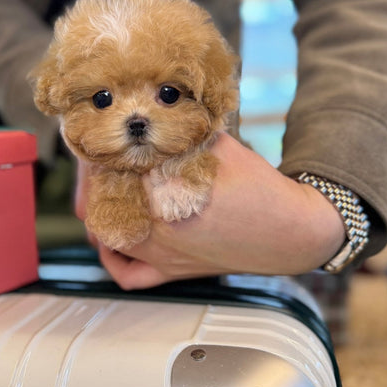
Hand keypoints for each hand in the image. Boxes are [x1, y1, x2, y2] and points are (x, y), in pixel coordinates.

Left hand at [75, 132, 345, 288]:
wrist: (290, 231)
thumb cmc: (259, 189)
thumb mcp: (218, 146)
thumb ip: (181, 129)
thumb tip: (152, 110)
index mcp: (164, 194)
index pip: (110, 171)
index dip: (100, 152)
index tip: (99, 138)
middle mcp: (156, 230)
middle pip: (101, 202)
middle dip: (95, 180)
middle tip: (99, 161)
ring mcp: (162, 255)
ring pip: (106, 237)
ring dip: (99, 214)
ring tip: (103, 193)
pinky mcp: (173, 272)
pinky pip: (129, 276)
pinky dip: (113, 260)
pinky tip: (111, 243)